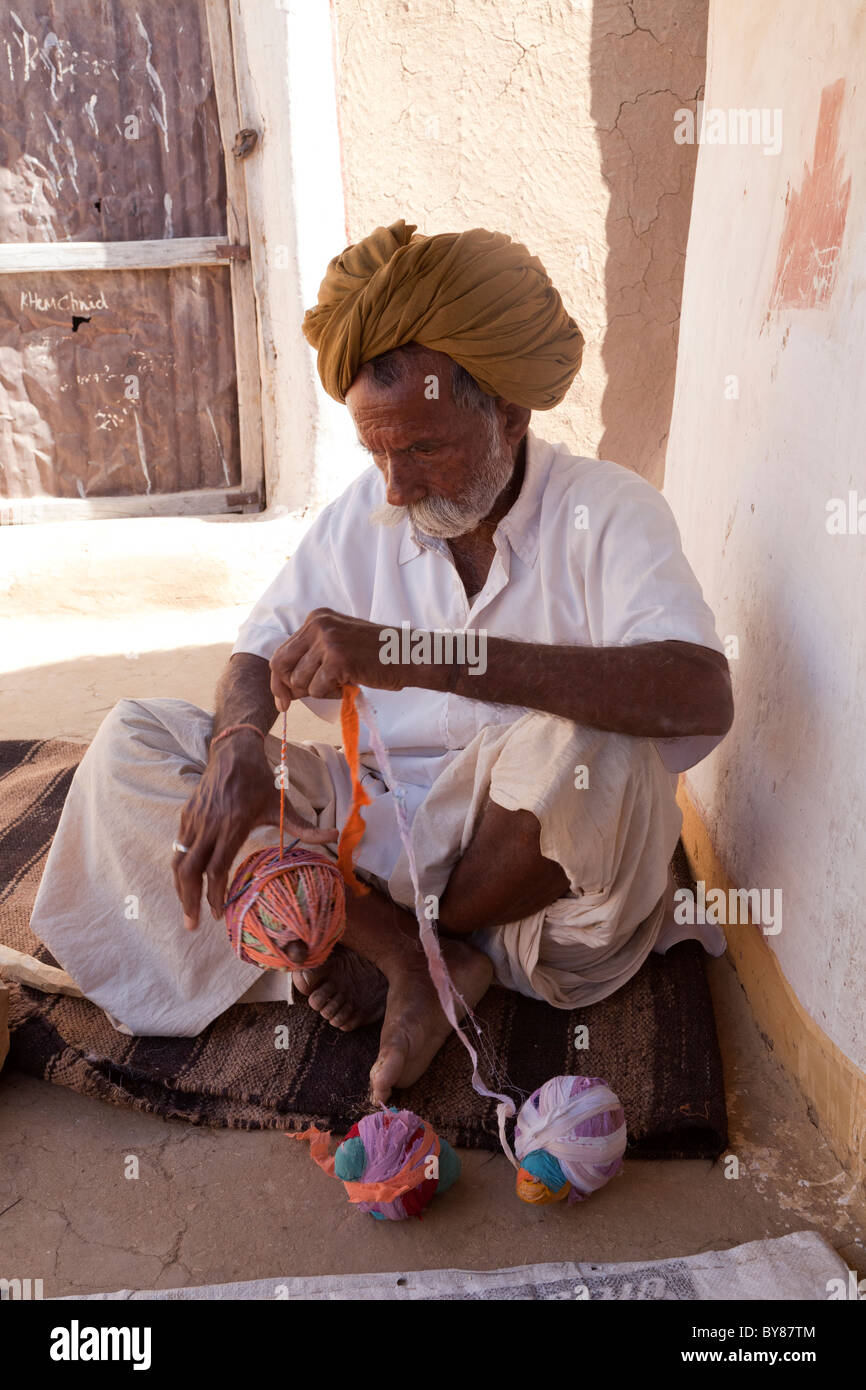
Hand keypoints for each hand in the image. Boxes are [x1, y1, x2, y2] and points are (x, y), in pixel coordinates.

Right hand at [172, 733, 336, 931]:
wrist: (233, 752)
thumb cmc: (260, 781)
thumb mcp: (282, 804)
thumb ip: (306, 827)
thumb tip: (335, 836)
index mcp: (233, 824)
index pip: (216, 867)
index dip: (214, 893)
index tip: (218, 913)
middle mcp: (209, 824)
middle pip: (191, 871)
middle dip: (189, 900)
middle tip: (193, 925)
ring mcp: (195, 820)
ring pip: (180, 861)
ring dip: (180, 889)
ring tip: (187, 910)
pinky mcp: (186, 815)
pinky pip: (178, 848)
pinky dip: (180, 869)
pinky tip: (186, 884)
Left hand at [269, 608, 405, 707]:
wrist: (408, 655)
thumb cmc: (376, 655)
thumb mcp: (339, 646)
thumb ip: (312, 660)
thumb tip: (285, 690)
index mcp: (316, 618)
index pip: (282, 652)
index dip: (278, 679)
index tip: (283, 700)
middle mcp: (318, 624)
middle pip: (280, 665)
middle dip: (286, 688)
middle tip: (298, 701)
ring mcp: (328, 640)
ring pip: (299, 681)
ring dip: (318, 691)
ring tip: (340, 683)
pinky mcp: (338, 659)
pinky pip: (317, 689)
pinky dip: (331, 694)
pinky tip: (349, 684)